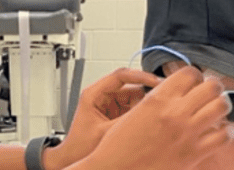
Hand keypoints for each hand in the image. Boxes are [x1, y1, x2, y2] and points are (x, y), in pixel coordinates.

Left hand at [43, 68, 162, 169]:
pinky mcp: (114, 114)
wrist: (71, 158)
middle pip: (130, 86)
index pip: (120, 76)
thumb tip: (148, 110)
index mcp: (93, 94)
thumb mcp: (105, 131)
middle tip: (162, 99)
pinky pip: (132, 108)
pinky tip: (148, 120)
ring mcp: (109, 104)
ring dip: (144, 104)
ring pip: (133, 97)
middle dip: (146, 92)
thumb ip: (126, 119)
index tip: (156, 81)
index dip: (140, 76)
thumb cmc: (78, 146)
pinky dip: (141, 113)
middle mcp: (101, 96)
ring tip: (156, 112)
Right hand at [68, 67, 233, 169]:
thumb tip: (177, 91)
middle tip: (210, 92)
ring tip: (216, 109)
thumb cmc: (119, 144)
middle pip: (212, 86)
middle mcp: (175, 112)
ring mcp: (187, 133)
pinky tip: (220, 131)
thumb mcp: (135, 112)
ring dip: (221, 105)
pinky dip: (226, 131)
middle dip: (213, 87)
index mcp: (158, 99)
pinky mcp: (195, 153)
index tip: (194, 81)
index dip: (195, 75)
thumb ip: (158, 99)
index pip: (189, 73)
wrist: (116, 169)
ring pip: (221, 106)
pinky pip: (224, 136)